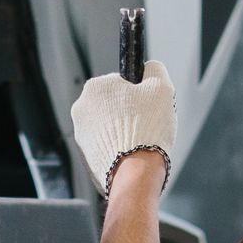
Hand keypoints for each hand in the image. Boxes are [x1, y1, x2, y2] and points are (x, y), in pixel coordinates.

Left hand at [69, 59, 176, 194]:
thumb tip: (150, 68)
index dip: (139, 94)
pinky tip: (131, 155)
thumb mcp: (161, 86)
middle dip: (130, 114)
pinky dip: (119, 151)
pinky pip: (107, 148)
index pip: (120, 84)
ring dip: (124, 133)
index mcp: (94, 88)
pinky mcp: (85, 158)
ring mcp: (81, 136)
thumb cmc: (148, 128)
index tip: (148, 106)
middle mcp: (81, 110)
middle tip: (147, 126)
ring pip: (110, 128)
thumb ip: (154, 70)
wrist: (136, 174)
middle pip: (113, 106)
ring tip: (140, 143)